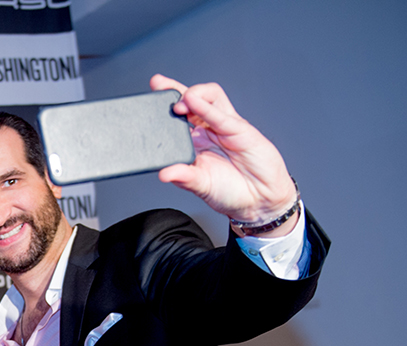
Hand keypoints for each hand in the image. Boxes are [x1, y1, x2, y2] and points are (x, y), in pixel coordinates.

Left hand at [150, 74, 298, 229]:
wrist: (260, 200)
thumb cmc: (231, 191)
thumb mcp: (201, 186)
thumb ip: (183, 177)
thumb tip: (163, 174)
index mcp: (194, 142)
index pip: (177, 117)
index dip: (164, 106)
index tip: (146, 102)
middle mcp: (208, 130)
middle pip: (191, 100)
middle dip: (173, 89)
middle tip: (158, 84)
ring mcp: (224, 126)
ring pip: (209, 97)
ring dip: (192, 94)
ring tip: (179, 102)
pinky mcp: (240, 129)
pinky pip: (221, 114)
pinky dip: (206, 107)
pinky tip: (193, 102)